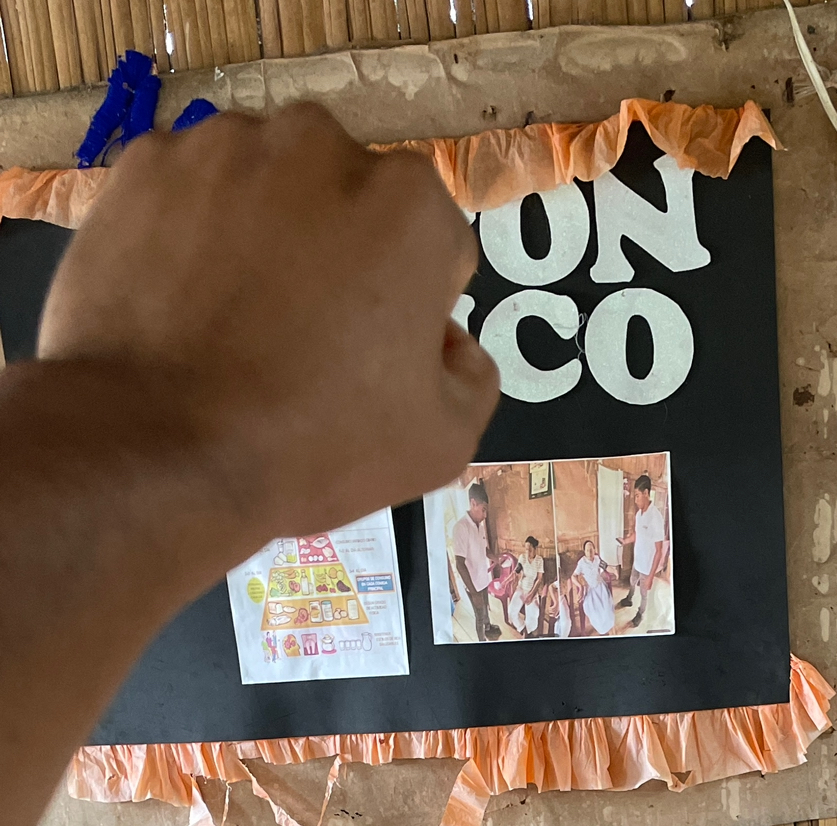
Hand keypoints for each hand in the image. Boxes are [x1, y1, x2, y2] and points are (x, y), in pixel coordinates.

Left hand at [37, 104, 499, 544]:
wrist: (159, 449)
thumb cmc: (310, 447)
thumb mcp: (439, 443)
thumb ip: (471, 377)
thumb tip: (450, 344)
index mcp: (409, 204)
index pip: (430, 246)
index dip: (408, 307)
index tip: (373, 354)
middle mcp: (321, 146)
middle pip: (345, 200)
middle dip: (335, 253)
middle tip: (302, 340)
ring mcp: (224, 148)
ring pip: (263, 188)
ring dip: (261, 237)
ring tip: (235, 326)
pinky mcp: (146, 167)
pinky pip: (185, 196)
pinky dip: (187, 236)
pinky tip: (183, 306)